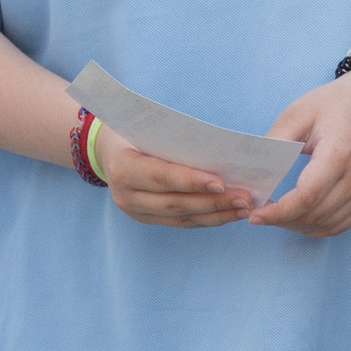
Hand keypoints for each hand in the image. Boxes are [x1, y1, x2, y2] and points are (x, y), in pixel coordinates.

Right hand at [97, 125, 252, 228]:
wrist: (105, 150)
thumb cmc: (132, 131)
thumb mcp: (145, 127)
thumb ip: (173, 140)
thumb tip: (218, 149)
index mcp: (123, 168)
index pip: (162, 177)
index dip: (192, 181)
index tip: (222, 183)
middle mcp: (126, 196)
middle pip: (176, 203)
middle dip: (214, 202)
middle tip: (245, 197)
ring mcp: (136, 212)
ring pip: (182, 218)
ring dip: (216, 215)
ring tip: (244, 207)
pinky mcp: (147, 219)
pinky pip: (181, 223)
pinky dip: (207, 219)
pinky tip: (229, 213)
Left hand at [248, 73, 350, 237]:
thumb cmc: (334, 104)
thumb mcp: (298, 113)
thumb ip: (274, 143)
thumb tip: (250, 171)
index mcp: (339, 152)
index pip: (306, 196)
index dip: (278, 212)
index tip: (255, 214)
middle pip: (314, 214)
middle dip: (282, 220)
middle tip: (260, 213)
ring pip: (326, 225)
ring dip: (297, 226)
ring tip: (277, 215)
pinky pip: (341, 224)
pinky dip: (317, 227)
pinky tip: (299, 218)